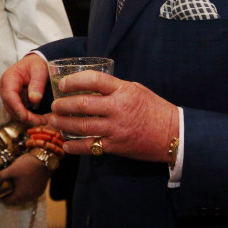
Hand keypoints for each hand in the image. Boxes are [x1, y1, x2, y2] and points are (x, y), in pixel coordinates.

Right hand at [0, 54, 50, 125]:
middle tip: (40, 121)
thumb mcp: (39, 69)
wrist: (34, 64)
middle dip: (24, 116)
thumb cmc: (35, 65)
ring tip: (42, 121)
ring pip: (14, 112)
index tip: (25, 117)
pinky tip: (39, 119)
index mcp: (9, 78)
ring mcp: (9, 96)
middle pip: (11, 106)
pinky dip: (28, 117)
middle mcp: (5, 88)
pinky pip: (19, 112)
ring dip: (27, 119)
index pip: (9, 95)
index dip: (16, 107)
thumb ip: (37, 83)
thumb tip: (34, 100)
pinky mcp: (15, 102)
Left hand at [0, 153, 50, 205]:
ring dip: (19, 191)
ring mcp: (37, 194)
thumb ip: (0, 177)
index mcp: (21, 195)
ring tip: (15, 180)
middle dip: (11, 193)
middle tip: (7, 182)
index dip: (2, 196)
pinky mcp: (41, 189)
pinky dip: (26, 188)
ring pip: (24, 196)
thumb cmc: (27, 165)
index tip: (0, 188)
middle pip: (16, 200)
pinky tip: (24, 179)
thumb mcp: (11, 170)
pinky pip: (31, 192)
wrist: (45, 158)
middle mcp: (30, 197)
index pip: (8, 202)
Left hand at [49, 71, 177, 162]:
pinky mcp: (116, 146)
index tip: (63, 84)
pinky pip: (90, 146)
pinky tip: (66, 145)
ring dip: (64, 124)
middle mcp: (118, 109)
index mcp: (123, 91)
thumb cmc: (153, 108)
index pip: (93, 80)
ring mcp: (116, 129)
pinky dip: (75, 147)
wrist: (172, 134)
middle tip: (55, 105)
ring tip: (54, 121)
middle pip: (83, 105)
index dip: (74, 80)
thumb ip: (113, 88)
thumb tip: (89, 85)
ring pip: (83, 126)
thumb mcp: (135, 89)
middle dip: (63, 105)